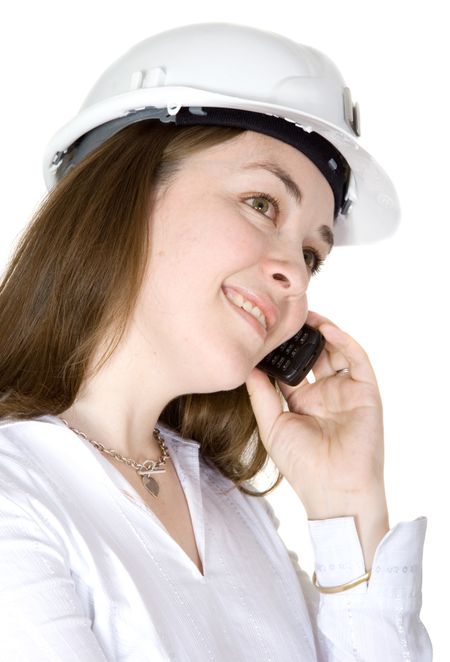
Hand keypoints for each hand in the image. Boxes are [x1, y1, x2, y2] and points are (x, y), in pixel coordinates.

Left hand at [245, 310, 385, 519]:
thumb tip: (248, 366)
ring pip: (337, 351)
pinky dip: (344, 342)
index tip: (268, 329)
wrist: (334, 489)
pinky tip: (326, 330)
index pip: (293, 366)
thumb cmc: (302, 464)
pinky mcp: (366, 392)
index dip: (283, 348)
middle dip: (303, 335)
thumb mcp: (272, 425)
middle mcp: (325, 394)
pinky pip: (357, 360)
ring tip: (306, 315)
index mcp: (303, 402)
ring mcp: (346, 392)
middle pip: (315, 354)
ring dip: (324, 331)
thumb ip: (261, 394)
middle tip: (288, 315)